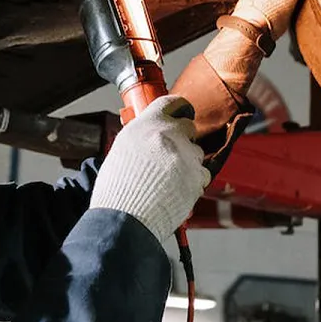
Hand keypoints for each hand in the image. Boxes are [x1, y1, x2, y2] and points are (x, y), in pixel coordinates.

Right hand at [89, 96, 210, 240]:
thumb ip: (141, 137)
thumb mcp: (121, 151)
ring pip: (196, 152)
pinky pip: (203, 173)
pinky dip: (193, 182)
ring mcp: (185, 154)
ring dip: (188, 163)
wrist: (126, 218)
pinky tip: (176, 191)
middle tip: (172, 154)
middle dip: (183, 139)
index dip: (179, 107)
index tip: (182, 111)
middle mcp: (168, 134)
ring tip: (169, 180)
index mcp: (146, 124)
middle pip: (188, 127)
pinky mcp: (197, 175)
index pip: (170, 102)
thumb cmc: (117, 190)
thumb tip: (150, 135)